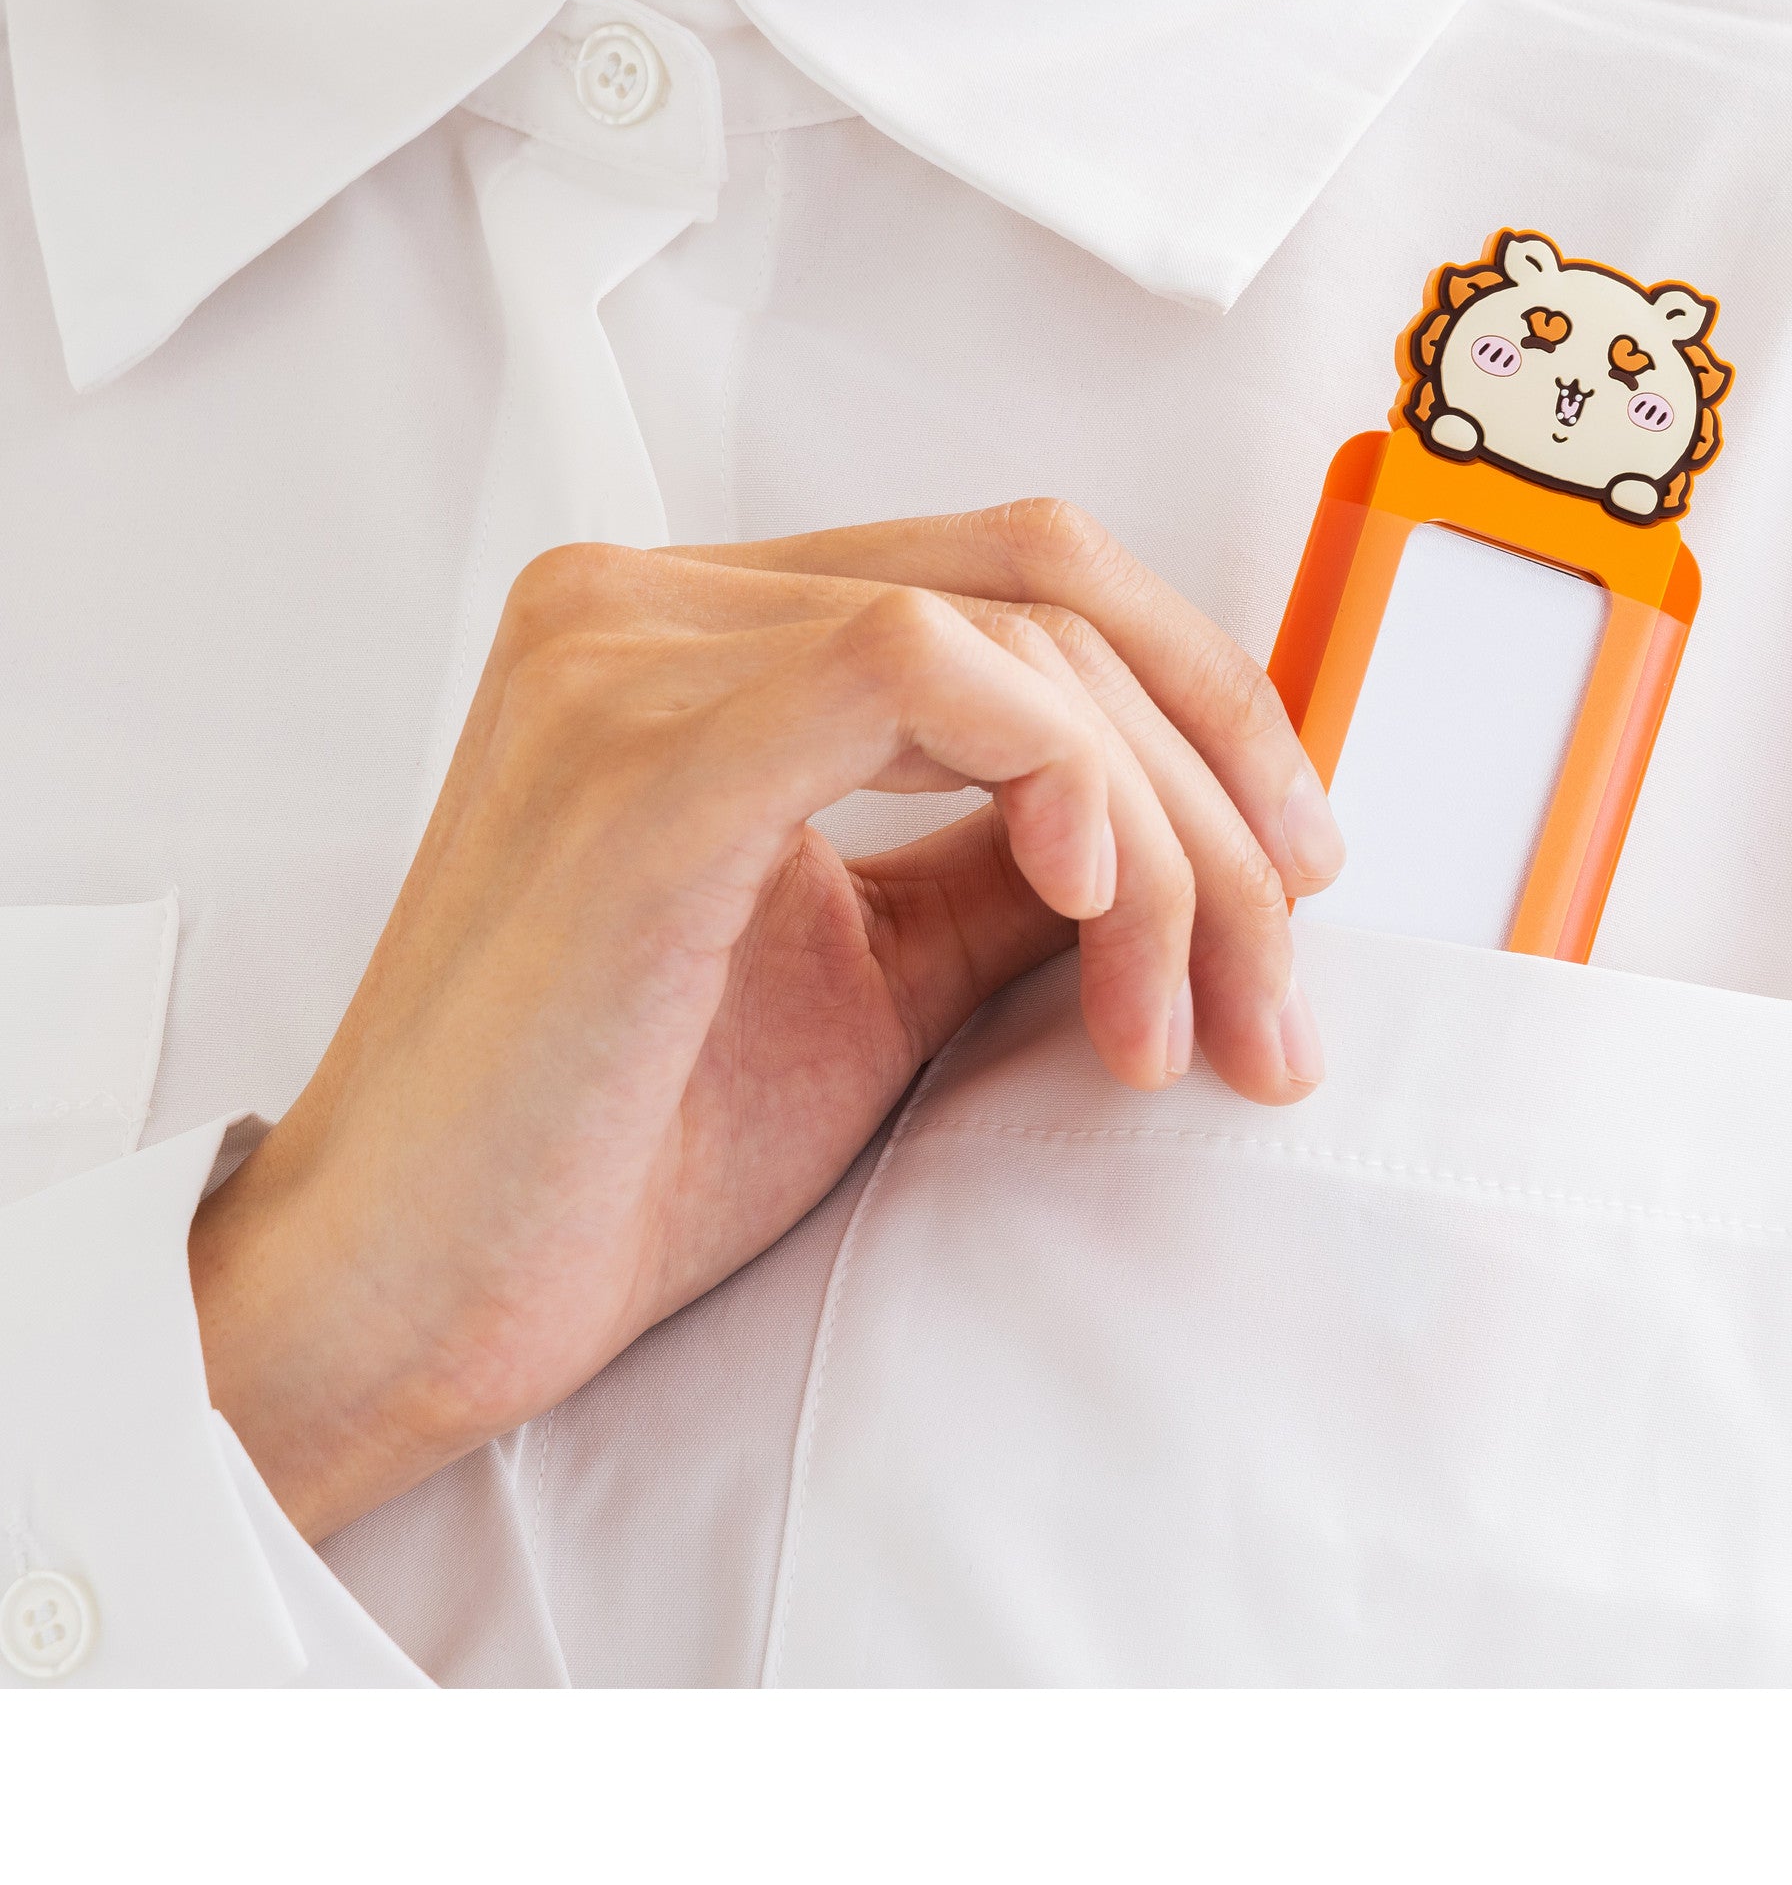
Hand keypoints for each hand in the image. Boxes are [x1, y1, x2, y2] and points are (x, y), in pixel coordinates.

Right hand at [189, 500, 1343, 1542]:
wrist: (403, 1307)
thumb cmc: (618, 1153)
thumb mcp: (883, 972)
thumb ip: (1015, 861)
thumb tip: (1208, 824)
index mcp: (701, 634)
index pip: (1020, 577)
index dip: (1201, 698)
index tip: (1295, 871)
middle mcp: (650, 603)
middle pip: (1051, 592)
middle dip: (1220, 792)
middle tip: (1278, 986)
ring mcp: (628, 659)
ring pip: (1023, 649)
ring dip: (1164, 845)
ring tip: (1174, 1028)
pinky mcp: (637, 758)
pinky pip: (923, 672)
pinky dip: (1059, 778)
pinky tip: (1088, 908)